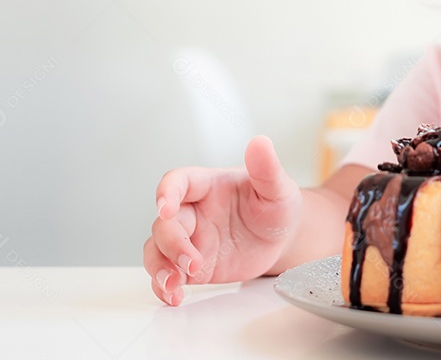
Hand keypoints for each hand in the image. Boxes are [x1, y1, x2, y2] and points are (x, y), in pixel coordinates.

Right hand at [143, 136, 302, 305]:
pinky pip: (167, 274)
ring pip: (157, 250)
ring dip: (159, 267)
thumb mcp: (277, 187)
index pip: (178, 182)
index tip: (165, 207)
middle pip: (165, 222)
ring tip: (174, 285)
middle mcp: (193, 212)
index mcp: (208, 186)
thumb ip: (266, 168)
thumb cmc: (277, 206)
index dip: (166, 193)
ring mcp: (190, 239)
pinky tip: (174, 296)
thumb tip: (260, 142)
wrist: (283, 238)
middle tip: (192, 262)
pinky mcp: (192, 266)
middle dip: (172, 243)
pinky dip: (164, 286)